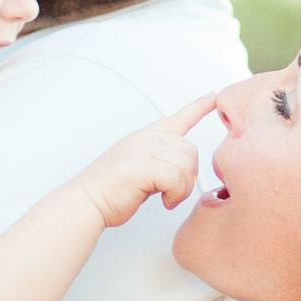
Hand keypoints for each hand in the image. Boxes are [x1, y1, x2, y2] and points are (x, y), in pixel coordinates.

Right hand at [79, 92, 221, 231]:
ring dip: (182, 188)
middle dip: (188, 175)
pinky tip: (164, 201)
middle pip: (190, 150)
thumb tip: (185, 172)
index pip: (178, 118)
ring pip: (186, 164)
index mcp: (145, 137)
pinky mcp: (142, 166)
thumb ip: (163, 163)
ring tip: (166, 197)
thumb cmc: (111, 192)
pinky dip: (176, 194)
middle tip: (173, 191)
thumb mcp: (140, 169)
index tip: (214, 97)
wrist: (86, 203)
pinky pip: (177, 178)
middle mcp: (145, 138)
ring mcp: (142, 149)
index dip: (199, 107)